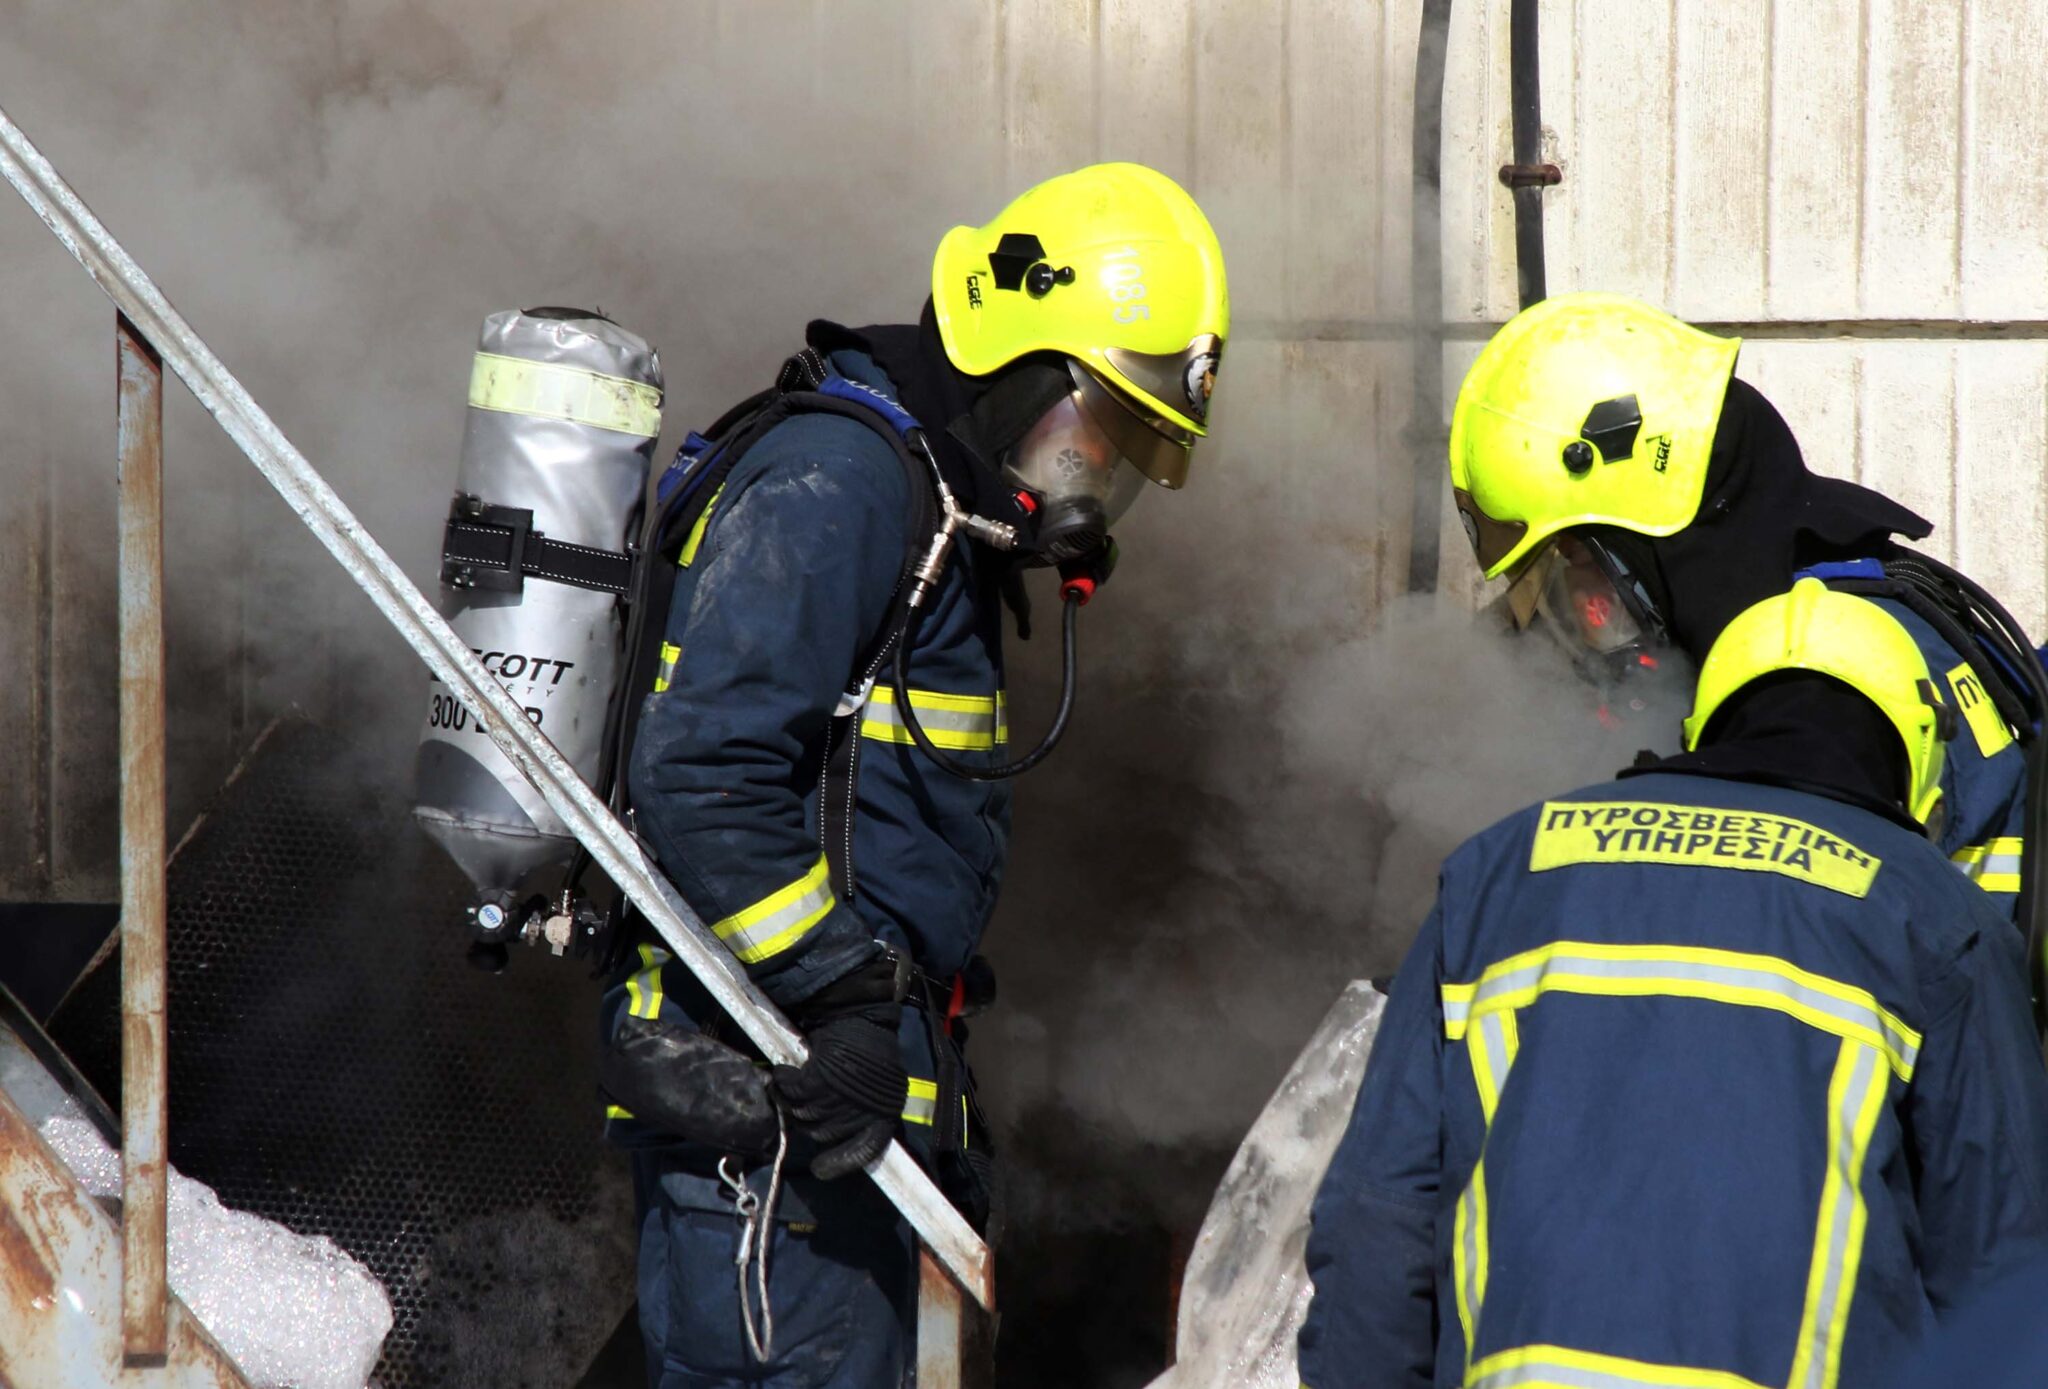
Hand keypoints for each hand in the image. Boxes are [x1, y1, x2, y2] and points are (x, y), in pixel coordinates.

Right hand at [771, 1003, 906, 1179]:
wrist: (861, 1017)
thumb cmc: (869, 1050)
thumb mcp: (876, 1086)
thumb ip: (863, 1109)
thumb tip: (835, 1131)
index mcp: (882, 1115)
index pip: (865, 1151)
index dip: (841, 1162)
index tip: (819, 1170)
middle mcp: (860, 1113)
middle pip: (821, 1132)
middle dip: (810, 1119)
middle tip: (807, 1100)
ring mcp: (837, 1100)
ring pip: (802, 1114)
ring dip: (792, 1100)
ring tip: (793, 1084)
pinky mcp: (816, 1083)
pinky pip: (791, 1092)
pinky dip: (783, 1081)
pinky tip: (784, 1071)